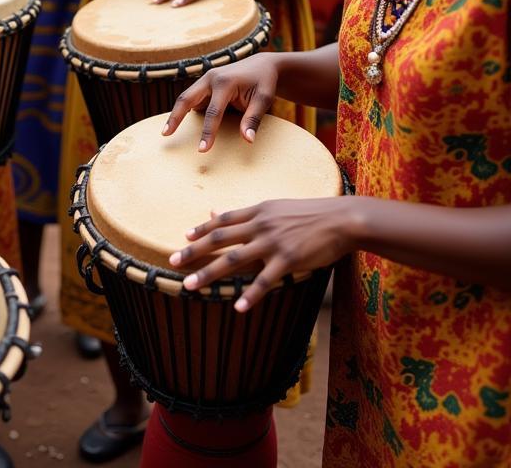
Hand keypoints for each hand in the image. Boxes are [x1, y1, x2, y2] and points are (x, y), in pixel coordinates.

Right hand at [163, 53, 279, 151]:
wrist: (262, 65)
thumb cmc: (264, 82)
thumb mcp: (264, 99)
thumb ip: (253, 118)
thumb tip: (248, 140)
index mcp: (225, 82)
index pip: (214, 112)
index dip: (208, 132)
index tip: (202, 150)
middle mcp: (210, 78)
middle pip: (186, 98)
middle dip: (175, 117)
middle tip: (165, 135)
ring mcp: (205, 79)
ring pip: (185, 97)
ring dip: (175, 113)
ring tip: (167, 131)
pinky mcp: (205, 84)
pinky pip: (191, 97)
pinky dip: (184, 109)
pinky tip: (178, 121)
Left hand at [168, 197, 356, 311]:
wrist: (342, 219)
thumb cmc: (311, 214)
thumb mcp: (277, 207)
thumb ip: (251, 213)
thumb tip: (219, 211)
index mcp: (258, 211)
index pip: (223, 220)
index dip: (202, 229)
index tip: (184, 237)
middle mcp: (261, 225)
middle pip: (220, 239)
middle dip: (194, 251)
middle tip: (173, 261)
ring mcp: (273, 242)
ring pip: (234, 260)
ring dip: (210, 274)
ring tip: (191, 286)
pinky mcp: (289, 260)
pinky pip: (264, 280)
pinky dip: (250, 295)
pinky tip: (238, 307)